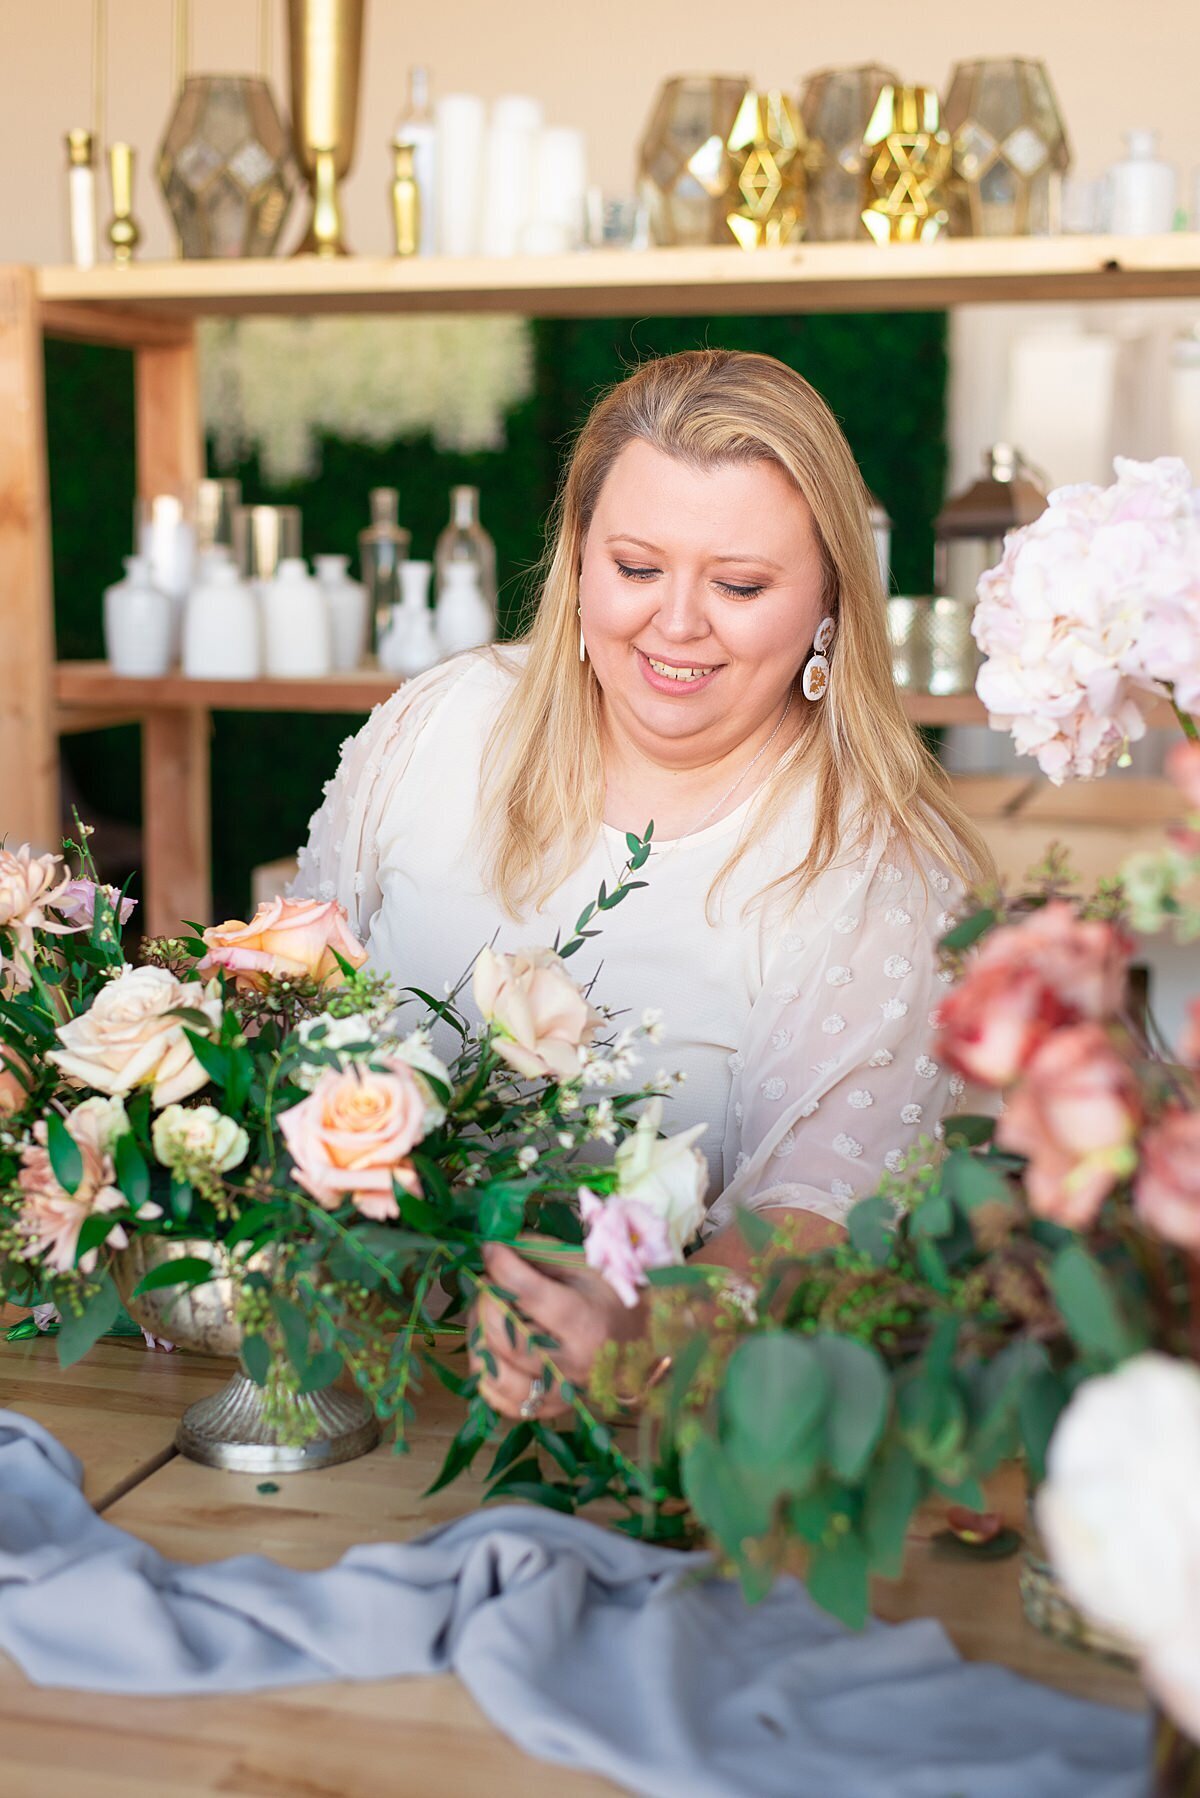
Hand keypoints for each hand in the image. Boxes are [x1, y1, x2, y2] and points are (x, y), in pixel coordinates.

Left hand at [468, 1242, 645, 1421]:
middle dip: (487, 1302)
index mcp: (586, 1322)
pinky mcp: (552, 1409)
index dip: (502, 1267)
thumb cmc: (612, 1297)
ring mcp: (561, 1392)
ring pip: (497, 1374)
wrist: (645, 1343)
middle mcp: (573, 1363)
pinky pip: (503, 1401)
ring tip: (485, 1318)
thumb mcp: (584, 1265)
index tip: (491, 1249)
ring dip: (480, 1340)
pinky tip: (492, 1349)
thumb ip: (539, 1252)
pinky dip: (487, 1375)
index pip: (530, 1294)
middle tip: (489, 1284)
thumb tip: (497, 1246)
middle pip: (507, 1336)